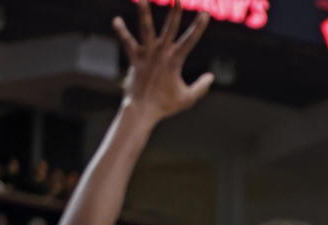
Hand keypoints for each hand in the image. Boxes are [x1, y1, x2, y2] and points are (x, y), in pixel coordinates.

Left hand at [112, 0, 213, 127]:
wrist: (142, 109)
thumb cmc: (165, 105)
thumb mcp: (188, 98)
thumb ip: (201, 87)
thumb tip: (211, 77)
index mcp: (175, 60)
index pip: (190, 39)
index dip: (199, 26)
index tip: (205, 14)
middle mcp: (161, 53)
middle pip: (170, 27)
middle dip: (175, 11)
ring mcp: (146, 54)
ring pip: (146, 28)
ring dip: (145, 12)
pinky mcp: (134, 58)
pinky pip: (127, 41)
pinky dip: (121, 31)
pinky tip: (116, 20)